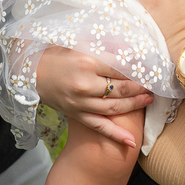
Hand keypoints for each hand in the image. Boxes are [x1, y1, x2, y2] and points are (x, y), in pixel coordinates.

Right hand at [36, 47, 153, 147]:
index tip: (150, 69)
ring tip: (148, 100)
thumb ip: (104, 46)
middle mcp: (85, 84)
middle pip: (120, 89)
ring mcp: (80, 103)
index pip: (121, 68)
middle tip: (154, 86)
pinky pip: (99, 126)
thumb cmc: (56, 54)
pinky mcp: (76, 115)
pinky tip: (131, 141)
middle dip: (140, 87)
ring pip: (114, 108)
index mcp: (87, 62)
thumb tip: (129, 47)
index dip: (138, 70)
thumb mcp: (79, 43)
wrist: (31, 73)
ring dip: (134, 105)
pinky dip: (116, 135)